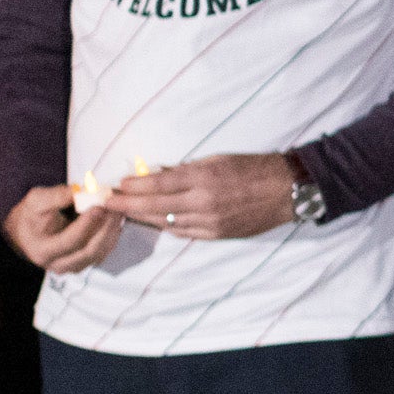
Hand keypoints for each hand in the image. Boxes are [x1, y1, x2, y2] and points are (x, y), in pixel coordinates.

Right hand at [4, 182, 123, 275]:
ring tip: (118, 210)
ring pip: (99, 253)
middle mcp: (59, 264)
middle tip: (115, 207)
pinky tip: (115, 220)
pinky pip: (103, 252)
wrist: (26, 232)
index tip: (99, 207)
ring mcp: (73, 267)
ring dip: (112, 231)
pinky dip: (111, 236)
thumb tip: (79, 191)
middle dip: (105, 228)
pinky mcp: (84, 263)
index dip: (87, 225)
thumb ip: (56, 196)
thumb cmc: (30, 216)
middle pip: (89, 250)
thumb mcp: (36, 201)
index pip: (70, 241)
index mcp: (43, 251)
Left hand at [114, 153, 300, 241]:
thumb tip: (159, 174)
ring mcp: (209, 222)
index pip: (158, 183)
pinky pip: (183, 232)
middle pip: (154, 206)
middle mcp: (203, 202)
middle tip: (106, 203)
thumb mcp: (219, 159)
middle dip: (127, 205)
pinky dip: (167, 226)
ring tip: (125, 212)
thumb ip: (187, 169)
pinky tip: (155, 222)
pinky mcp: (217, 234)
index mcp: (203, 177)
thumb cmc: (254, 167)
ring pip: (166, 222)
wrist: (287, 190)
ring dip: (143, 217)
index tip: (117, 185)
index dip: (134, 186)